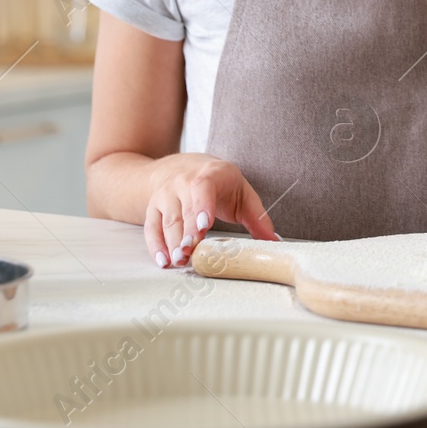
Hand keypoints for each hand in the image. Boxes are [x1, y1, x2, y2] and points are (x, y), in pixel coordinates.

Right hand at [143, 153, 279, 267]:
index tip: (203, 226)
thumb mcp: (241, 191)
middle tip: (189, 253)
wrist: (180, 166)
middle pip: (183, 210)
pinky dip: (156, 246)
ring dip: (172, 243)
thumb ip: (258, 216)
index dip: (202, 206)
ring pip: (167, 221)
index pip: (203, 188)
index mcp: (209, 174)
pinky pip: (151, 228)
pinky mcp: (153, 208)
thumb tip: (274, 241)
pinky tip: (164, 261)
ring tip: (179, 261)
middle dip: (186, 234)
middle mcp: (183, 182)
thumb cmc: (217, 182)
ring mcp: (165, 195)